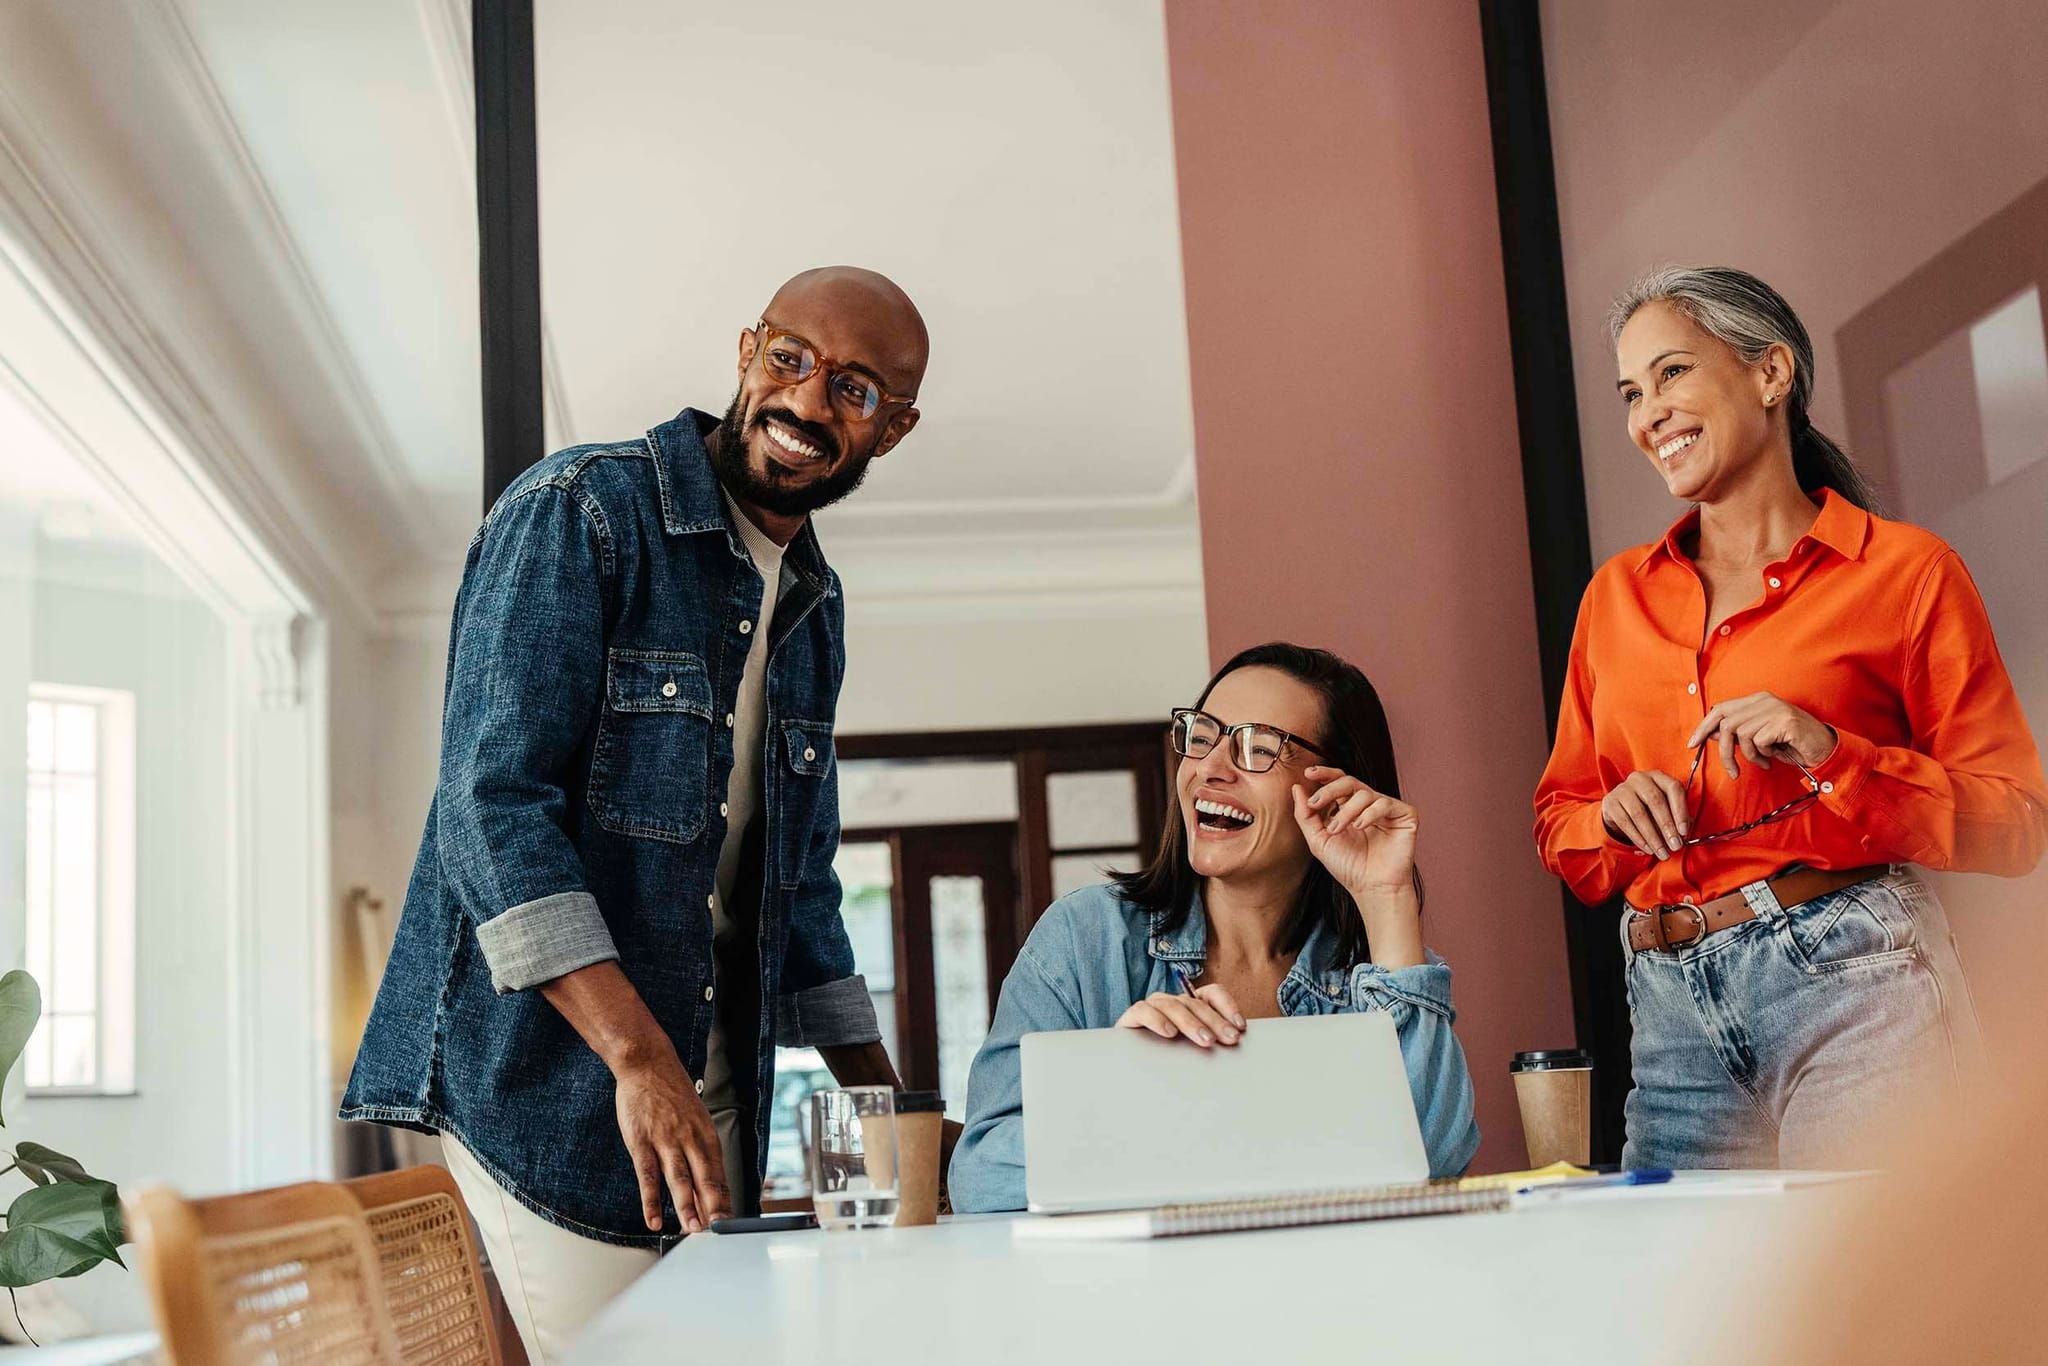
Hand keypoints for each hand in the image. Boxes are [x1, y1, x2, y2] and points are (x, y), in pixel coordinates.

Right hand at [612, 1047, 731, 1233]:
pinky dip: (651, 1201)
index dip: (724, 1200)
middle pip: (704, 1178)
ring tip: (692, 1229)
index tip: (729, 1221)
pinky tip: (654, 1220)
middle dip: (712, 1207)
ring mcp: (665, 1140)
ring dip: (686, 1207)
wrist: (647, 1064)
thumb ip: (699, 1148)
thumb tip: (706, 1178)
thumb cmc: (671, 1093)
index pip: (719, 1174)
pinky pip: (647, 1176)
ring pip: (679, 1179)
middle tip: (718, 1230)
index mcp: (706, 1134)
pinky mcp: (641, 1142)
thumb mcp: (695, 1117)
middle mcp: (690, 1138)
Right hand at [1115, 983, 1245, 1047]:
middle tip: (1229, 1039)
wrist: (1129, 1069)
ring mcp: (1152, 1007)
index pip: (1212, 993)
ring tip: (1205, 1040)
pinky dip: (1157, 1020)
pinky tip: (1169, 1032)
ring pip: (1173, 1005)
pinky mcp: (1132, 1017)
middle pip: (1196, 1003)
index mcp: (1190, 1005)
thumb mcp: (1191, 1049)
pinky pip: (1144, 1010)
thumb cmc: (1166, 1058)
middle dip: (1215, 1021)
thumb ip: (1210, 1041)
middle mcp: (1172, 1002)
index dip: (1227, 1006)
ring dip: (1191, 1023)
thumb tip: (1236, 1043)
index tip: (1240, 1026)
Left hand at [1291, 766, 1417, 894]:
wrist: (1371, 888)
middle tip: (1315, 803)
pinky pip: (1385, 803)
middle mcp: (1368, 805)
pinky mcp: (1405, 815)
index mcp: (1349, 808)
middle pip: (1349, 781)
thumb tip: (1296, 788)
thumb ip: (1306, 815)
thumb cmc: (1348, 867)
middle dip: (1329, 789)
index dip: (1325, 774)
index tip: (1308, 774)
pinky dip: (1369, 813)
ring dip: (1346, 811)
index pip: (1339, 782)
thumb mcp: (1318, 840)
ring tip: (1337, 830)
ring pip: (1364, 793)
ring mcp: (1387, 810)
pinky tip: (1360, 826)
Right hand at [1602, 769, 1689, 858]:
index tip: (1684, 832)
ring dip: (1653, 837)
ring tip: (1662, 852)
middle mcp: (1640, 779)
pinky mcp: (1610, 802)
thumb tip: (1683, 834)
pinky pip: (1625, 822)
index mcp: (1658, 776)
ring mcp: (1623, 789)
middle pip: (1656, 801)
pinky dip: (1638, 838)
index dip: (1680, 810)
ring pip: (1639, 813)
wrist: (1621, 808)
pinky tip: (1648, 848)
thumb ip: (1678, 818)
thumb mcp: (1666, 809)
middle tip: (1675, 846)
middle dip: (1667, 826)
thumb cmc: (1650, 809)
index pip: (1673, 788)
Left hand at [1688, 691, 1837, 778]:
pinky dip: (1764, 755)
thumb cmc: (1790, 745)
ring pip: (1741, 735)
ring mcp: (1774, 709)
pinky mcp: (1784, 721)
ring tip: (1764, 760)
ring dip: (1750, 755)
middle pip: (1726, 723)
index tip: (1693, 744)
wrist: (1824, 749)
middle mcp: (1764, 701)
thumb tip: (1711, 733)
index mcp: (1757, 700)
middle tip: (1732, 770)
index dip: (1703, 727)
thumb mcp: (1760, 738)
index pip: (1720, 709)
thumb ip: (1738, 732)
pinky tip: (1776, 756)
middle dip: (1724, 750)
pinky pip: (1759, 742)